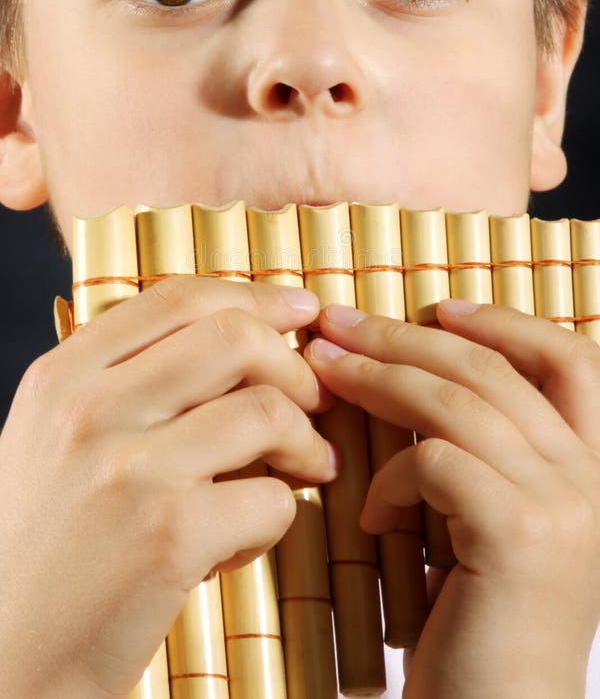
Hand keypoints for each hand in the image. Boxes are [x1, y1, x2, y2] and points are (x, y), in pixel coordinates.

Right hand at [0, 277, 335, 697]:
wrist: (7, 656)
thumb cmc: (48, 544)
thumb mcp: (56, 438)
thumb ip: (124, 381)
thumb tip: (241, 335)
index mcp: (63, 376)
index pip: (179, 297)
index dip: (257, 297)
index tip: (300, 312)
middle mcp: (90, 410)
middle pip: (234, 337)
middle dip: (295, 367)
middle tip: (315, 400)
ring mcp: (129, 469)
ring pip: (267, 410)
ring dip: (306, 441)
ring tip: (308, 468)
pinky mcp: (168, 536)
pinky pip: (272, 498)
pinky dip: (280, 516)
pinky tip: (248, 537)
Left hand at [305, 301, 599, 698]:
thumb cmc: (484, 622)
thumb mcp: (494, 520)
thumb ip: (482, 454)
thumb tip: (413, 376)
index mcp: (594, 467)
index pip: (571, 359)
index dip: (504, 322)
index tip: (439, 308)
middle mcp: (592, 478)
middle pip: (493, 370)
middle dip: (405, 337)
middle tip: (337, 323)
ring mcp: (562, 504)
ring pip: (459, 404)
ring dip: (378, 378)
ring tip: (322, 369)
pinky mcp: (519, 534)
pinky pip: (435, 464)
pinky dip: (389, 479)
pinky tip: (369, 514)